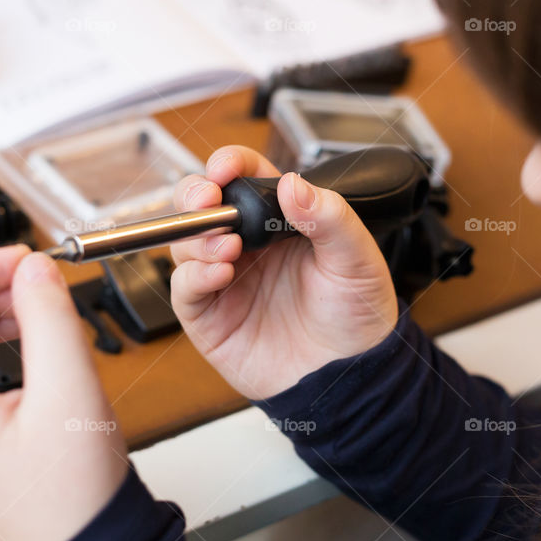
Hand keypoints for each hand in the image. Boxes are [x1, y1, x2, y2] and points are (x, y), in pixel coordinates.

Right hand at [170, 146, 397, 399]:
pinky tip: (220, 274)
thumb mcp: (357, 259)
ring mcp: (225, 280)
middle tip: (209, 198)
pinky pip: (184, 287)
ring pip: (185, 242)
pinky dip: (193, 275)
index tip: (227, 168)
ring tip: (229, 248)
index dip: (229, 164)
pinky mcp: (209, 316)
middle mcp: (247, 246)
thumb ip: (330, 217)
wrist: (351, 376)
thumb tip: (294, 185)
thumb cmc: (356, 315)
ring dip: (198, 237)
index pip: (244, 177)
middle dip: (195, 193)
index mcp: (280, 221)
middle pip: (200, 204)